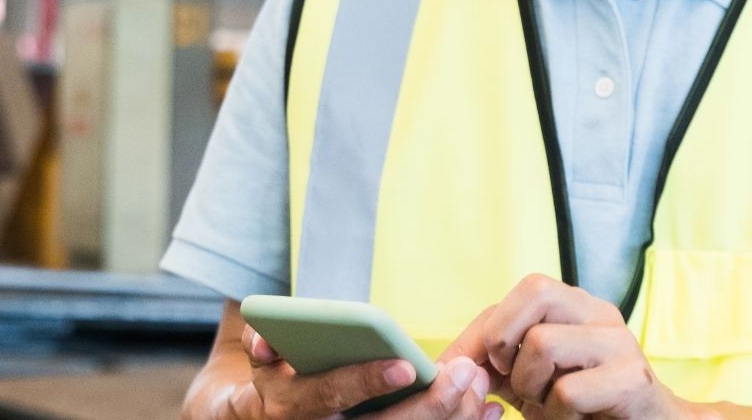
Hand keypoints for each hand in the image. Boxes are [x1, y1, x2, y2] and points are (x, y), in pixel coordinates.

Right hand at [243, 322, 501, 419]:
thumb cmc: (279, 375)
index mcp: (292, 406)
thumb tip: (267, 342)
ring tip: (481, 387)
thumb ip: (263, 339)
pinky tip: (490, 412)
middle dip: (431, 405)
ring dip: (452, 418)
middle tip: (466, 376)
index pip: (331, 396)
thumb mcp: (262, 356)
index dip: (367, 382)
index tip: (407, 366)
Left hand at [443, 275, 695, 419]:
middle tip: (511, 380)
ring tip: (547, 404)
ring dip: (530, 386)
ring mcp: (620, 343)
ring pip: (544, 342)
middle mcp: (601, 313)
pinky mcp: (632, 380)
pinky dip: (555, 414)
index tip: (470, 369)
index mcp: (577, 306)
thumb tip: (443, 366)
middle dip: (506, 339)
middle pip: (536, 291)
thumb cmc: (583, 406)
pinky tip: (572, 418)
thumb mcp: (531, 380)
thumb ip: (493, 365)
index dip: (484, 331)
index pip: (522, 292)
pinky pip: (567, 389)